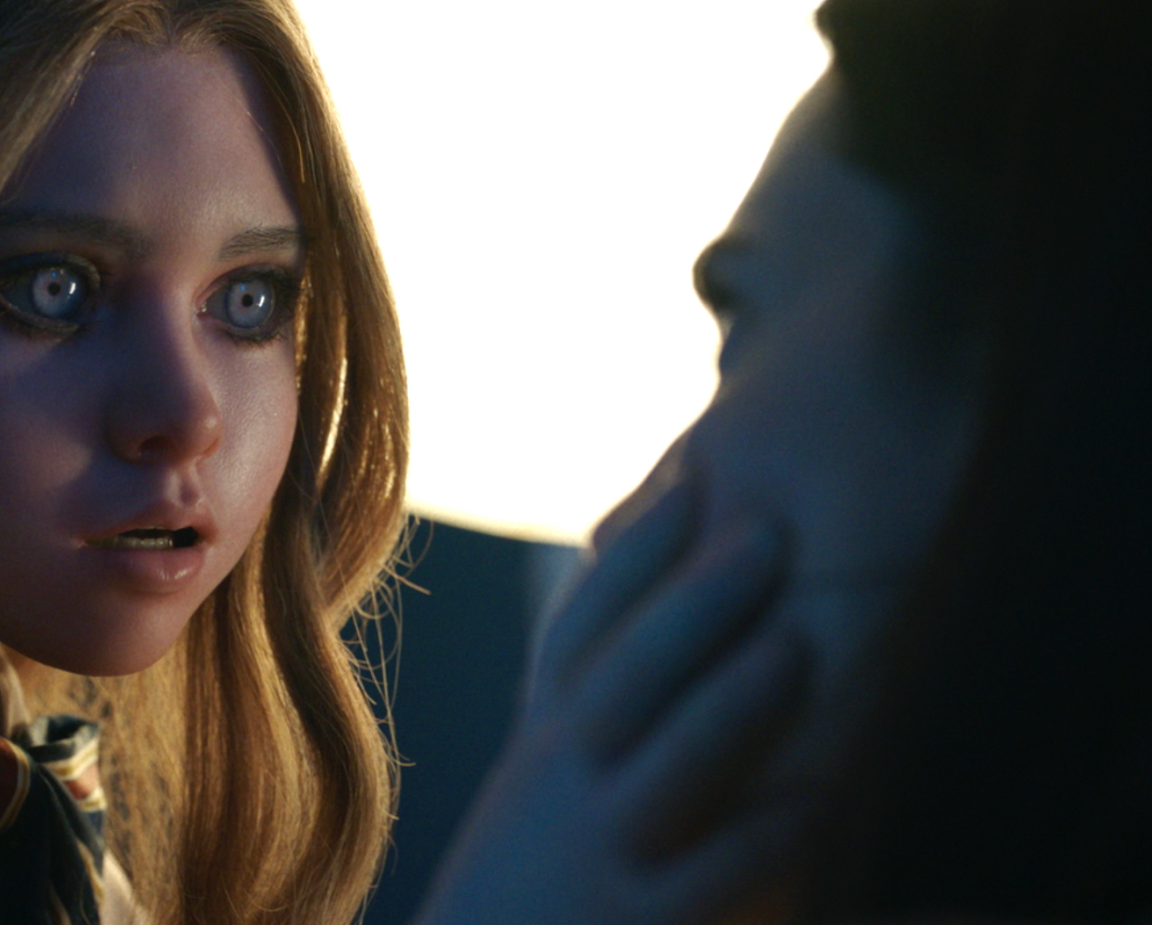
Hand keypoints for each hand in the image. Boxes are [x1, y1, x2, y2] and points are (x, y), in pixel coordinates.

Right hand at [412, 475, 810, 924]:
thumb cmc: (531, 881)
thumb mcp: (541, 783)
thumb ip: (591, 708)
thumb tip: (650, 611)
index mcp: (546, 741)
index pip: (585, 625)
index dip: (638, 550)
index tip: (694, 475)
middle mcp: (559, 784)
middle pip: (624, 673)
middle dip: (694, 599)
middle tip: (769, 531)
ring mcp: (594, 855)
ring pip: (662, 764)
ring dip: (728, 700)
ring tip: (795, 643)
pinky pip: (706, 878)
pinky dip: (764, 838)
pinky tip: (826, 802)